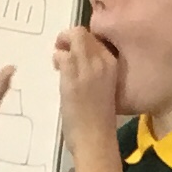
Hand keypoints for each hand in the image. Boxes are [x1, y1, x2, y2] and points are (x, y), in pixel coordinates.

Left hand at [56, 27, 124, 171]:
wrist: (96, 139)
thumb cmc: (99, 120)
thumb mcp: (104, 88)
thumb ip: (96, 71)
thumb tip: (81, 61)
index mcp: (115, 63)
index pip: (98, 39)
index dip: (84, 44)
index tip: (77, 57)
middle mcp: (104, 59)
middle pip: (84, 32)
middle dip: (70, 39)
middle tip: (63, 56)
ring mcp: (88, 65)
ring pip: (73, 35)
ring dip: (62, 46)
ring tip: (58, 64)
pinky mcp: (73, 72)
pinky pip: (62, 52)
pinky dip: (56, 58)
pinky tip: (56, 70)